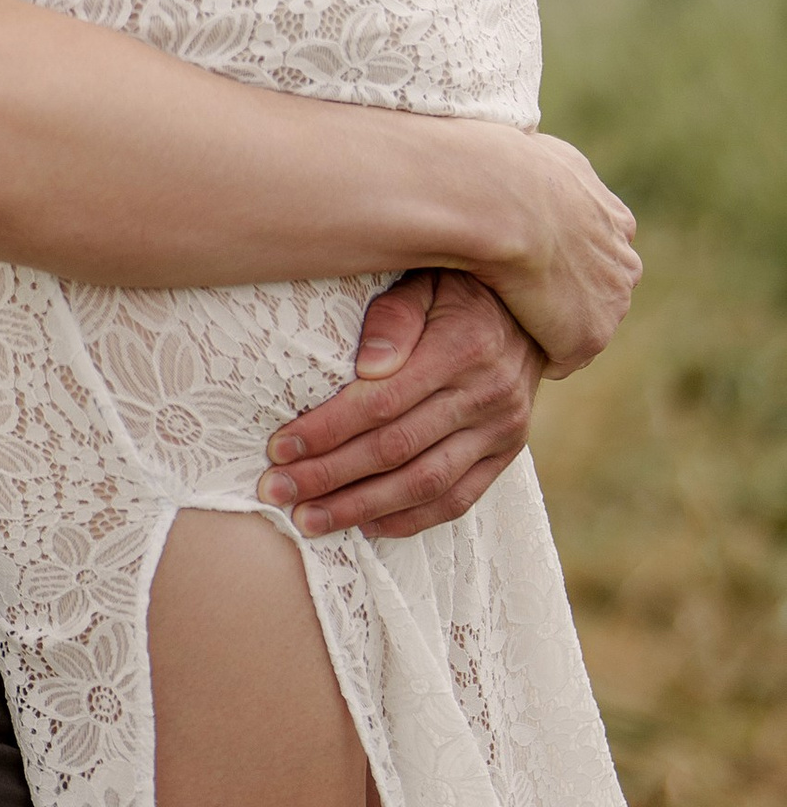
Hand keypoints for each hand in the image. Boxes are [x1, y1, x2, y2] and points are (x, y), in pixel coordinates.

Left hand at [259, 271, 542, 541]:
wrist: (530, 310)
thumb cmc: (457, 287)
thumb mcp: (426, 279)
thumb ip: (395, 315)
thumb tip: (369, 365)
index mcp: (461, 347)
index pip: (382, 401)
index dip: (327, 429)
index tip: (280, 447)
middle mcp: (486, 395)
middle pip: (396, 448)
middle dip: (329, 475)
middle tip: (276, 490)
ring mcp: (501, 430)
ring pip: (424, 484)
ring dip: (361, 507)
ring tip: (309, 520)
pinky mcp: (506, 454)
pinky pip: (457, 500)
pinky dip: (410, 518)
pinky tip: (365, 526)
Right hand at [480, 131, 639, 377]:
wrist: (501, 200)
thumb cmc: (501, 169)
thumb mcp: (538, 152)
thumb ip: (551, 170)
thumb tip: (534, 161)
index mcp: (613, 217)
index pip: (594, 247)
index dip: (557, 255)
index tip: (520, 255)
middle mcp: (623, 258)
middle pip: (595, 287)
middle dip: (561, 292)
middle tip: (510, 290)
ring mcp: (612, 299)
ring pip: (579, 320)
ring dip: (547, 321)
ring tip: (499, 310)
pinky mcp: (590, 334)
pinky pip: (561, 354)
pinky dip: (534, 347)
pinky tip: (500, 330)